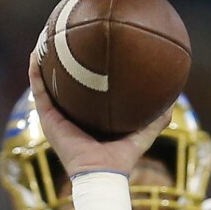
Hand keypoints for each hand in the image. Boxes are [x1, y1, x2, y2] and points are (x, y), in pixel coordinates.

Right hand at [27, 51, 169, 177]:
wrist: (102, 172)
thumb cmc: (121, 158)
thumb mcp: (143, 134)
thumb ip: (157, 120)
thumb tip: (175, 100)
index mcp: (89, 118)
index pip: (86, 92)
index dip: (87, 73)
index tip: (91, 52)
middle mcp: (71, 115)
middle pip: (64, 84)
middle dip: (64, 62)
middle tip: (67, 38)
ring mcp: (56, 116)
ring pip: (46, 82)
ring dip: (44, 61)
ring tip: (46, 37)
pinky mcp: (47, 118)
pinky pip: (38, 90)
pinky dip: (35, 72)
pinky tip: (37, 53)